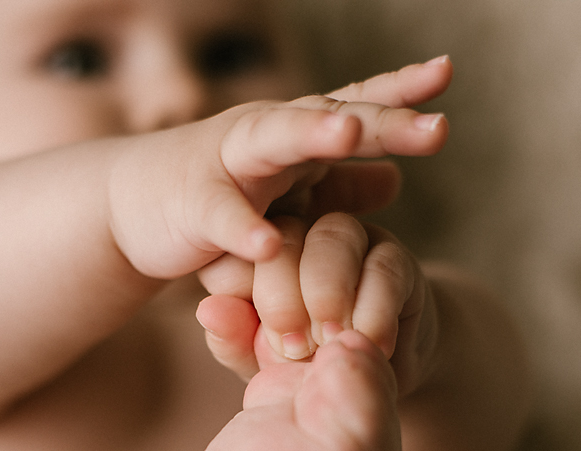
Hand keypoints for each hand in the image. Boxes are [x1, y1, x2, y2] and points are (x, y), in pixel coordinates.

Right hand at [106, 57, 451, 278]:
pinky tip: (265, 244)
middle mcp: (267, 135)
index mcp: (297, 135)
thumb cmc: (219, 197)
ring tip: (348, 136)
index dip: (399, 92)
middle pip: (330, 117)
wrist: (133, 209)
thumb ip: (338, 184)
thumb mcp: (286, 191)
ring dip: (310, 135)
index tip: (446, 76)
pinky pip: (220, 215)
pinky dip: (241, 229)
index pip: (355, 106)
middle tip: (435, 126)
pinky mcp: (192, 206)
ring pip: (272, 141)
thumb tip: (395, 176)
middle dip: (381, 120)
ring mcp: (228, 164)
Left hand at [196, 213, 438, 397]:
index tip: (262, 344)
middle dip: (285, 294)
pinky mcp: (396, 260)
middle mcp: (304, 237)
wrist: (373, 378)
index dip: (245, 293)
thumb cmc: (307, 366)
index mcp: (259, 256)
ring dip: (328, 292)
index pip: (241, 254)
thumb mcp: (263, 363)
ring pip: (335, 238)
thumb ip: (234, 340)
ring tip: (329, 342)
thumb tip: (209, 309)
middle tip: (293, 349)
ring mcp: (353, 242)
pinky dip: (373, 309)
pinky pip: (384, 268)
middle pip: (287, 236)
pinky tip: (365, 343)